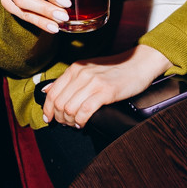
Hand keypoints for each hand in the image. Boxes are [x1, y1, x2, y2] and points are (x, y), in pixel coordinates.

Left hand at [42, 45, 171, 128]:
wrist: (139, 63)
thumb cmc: (116, 69)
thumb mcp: (88, 69)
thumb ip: (69, 80)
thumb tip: (47, 91)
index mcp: (75, 68)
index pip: (52, 92)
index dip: (48, 109)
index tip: (49, 118)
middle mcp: (81, 74)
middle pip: (59, 103)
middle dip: (59, 118)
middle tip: (66, 124)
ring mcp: (93, 82)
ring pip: (69, 108)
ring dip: (70, 121)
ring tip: (76, 124)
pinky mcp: (106, 91)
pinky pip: (85, 111)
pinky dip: (81, 121)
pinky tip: (84, 123)